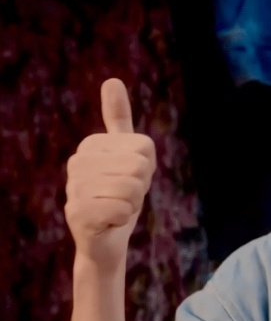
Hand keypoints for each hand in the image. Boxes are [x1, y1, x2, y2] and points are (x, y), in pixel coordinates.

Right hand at [64, 78, 156, 271]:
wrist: (104, 240)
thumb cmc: (120, 195)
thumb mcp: (127, 155)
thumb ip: (119, 119)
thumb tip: (112, 80)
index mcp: (92, 144)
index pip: (145, 148)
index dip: (147, 169)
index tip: (129, 179)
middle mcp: (78, 161)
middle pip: (139, 167)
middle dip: (140, 188)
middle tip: (124, 197)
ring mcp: (74, 187)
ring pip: (133, 189)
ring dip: (132, 204)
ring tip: (116, 208)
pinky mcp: (77, 213)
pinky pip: (123, 210)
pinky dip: (124, 220)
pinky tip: (108, 222)